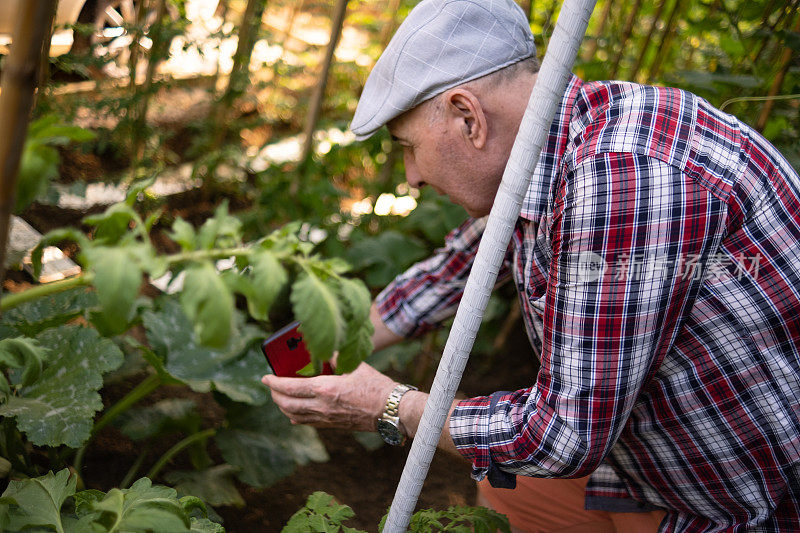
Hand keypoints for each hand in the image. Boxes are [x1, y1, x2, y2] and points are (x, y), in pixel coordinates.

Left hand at [261, 362, 396, 431]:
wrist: (390, 410)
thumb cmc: (375, 386)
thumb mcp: (354, 365)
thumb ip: (335, 358)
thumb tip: (323, 351)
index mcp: (325, 389)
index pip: (290, 387)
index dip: (274, 382)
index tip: (265, 377)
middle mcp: (321, 406)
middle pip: (286, 404)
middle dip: (274, 395)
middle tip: (270, 385)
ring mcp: (325, 418)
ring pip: (293, 415)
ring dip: (282, 406)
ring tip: (279, 397)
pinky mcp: (331, 425)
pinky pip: (306, 422)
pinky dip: (295, 416)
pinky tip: (293, 412)